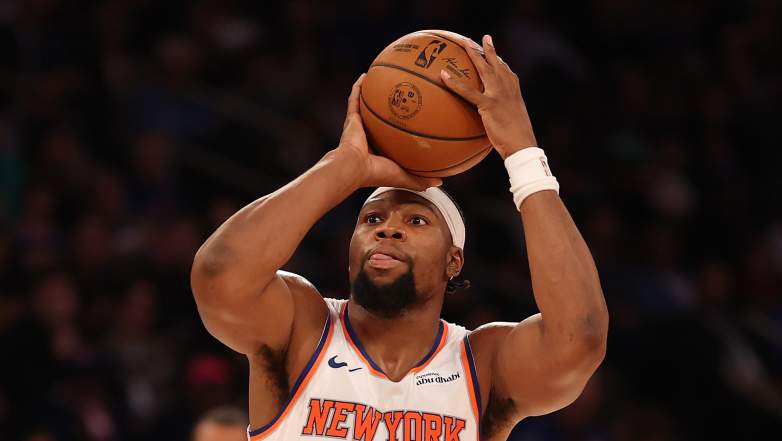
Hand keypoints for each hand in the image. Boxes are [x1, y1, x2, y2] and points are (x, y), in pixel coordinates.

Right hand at [337, 74, 441, 189]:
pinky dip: (358, 87)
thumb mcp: (404, 176)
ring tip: (381, 79)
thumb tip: (441, 182)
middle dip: (390, 108)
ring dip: (373, 94)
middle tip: (402, 93)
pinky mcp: (351, 118)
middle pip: (381, 118)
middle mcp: (369, 136)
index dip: (400, 129)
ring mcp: (359, 126)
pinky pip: (355, 99)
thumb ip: (421, 180)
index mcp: (380, 150)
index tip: (413, 118)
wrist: (354, 167)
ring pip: (367, 106)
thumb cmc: (377, 173)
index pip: (392, 137)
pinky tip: (365, 75)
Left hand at [440, 34, 537, 159]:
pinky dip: (454, 83)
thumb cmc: (517, 139)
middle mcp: (507, 88)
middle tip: (484, 37)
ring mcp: (498, 94)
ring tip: (463, 43)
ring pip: (483, 69)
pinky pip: (468, 91)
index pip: (506, 71)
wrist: (522, 144)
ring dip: (473, 54)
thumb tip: (493, 121)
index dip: (499, 61)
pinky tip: (443, 76)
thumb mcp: (512, 123)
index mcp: (514, 91)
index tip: (494, 52)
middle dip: (489, 49)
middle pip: (496, 63)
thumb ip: (502, 116)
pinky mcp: (488, 104)